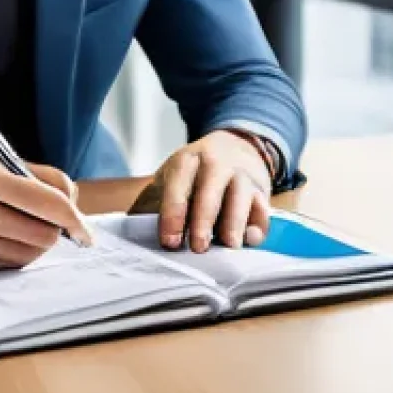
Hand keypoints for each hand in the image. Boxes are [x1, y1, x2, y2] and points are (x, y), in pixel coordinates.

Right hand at [0, 156, 92, 269]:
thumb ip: (37, 178)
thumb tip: (73, 199)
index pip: (45, 201)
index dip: (72, 216)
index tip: (84, 228)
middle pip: (42, 234)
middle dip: (56, 231)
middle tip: (54, 224)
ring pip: (28, 254)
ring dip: (38, 244)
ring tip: (25, 227)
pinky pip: (7, 265)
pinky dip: (18, 254)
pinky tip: (8, 239)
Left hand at [128, 130, 272, 252]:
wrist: (236, 145)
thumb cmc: (196, 172)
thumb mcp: (172, 176)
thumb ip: (152, 202)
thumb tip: (128, 232)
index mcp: (188, 160)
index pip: (178, 187)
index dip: (173, 215)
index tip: (169, 241)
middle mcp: (217, 163)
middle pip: (211, 191)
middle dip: (204, 220)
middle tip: (199, 247)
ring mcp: (242, 175)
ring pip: (241, 199)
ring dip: (234, 223)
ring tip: (228, 246)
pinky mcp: (262, 190)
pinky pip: (263, 210)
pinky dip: (258, 225)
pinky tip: (249, 239)